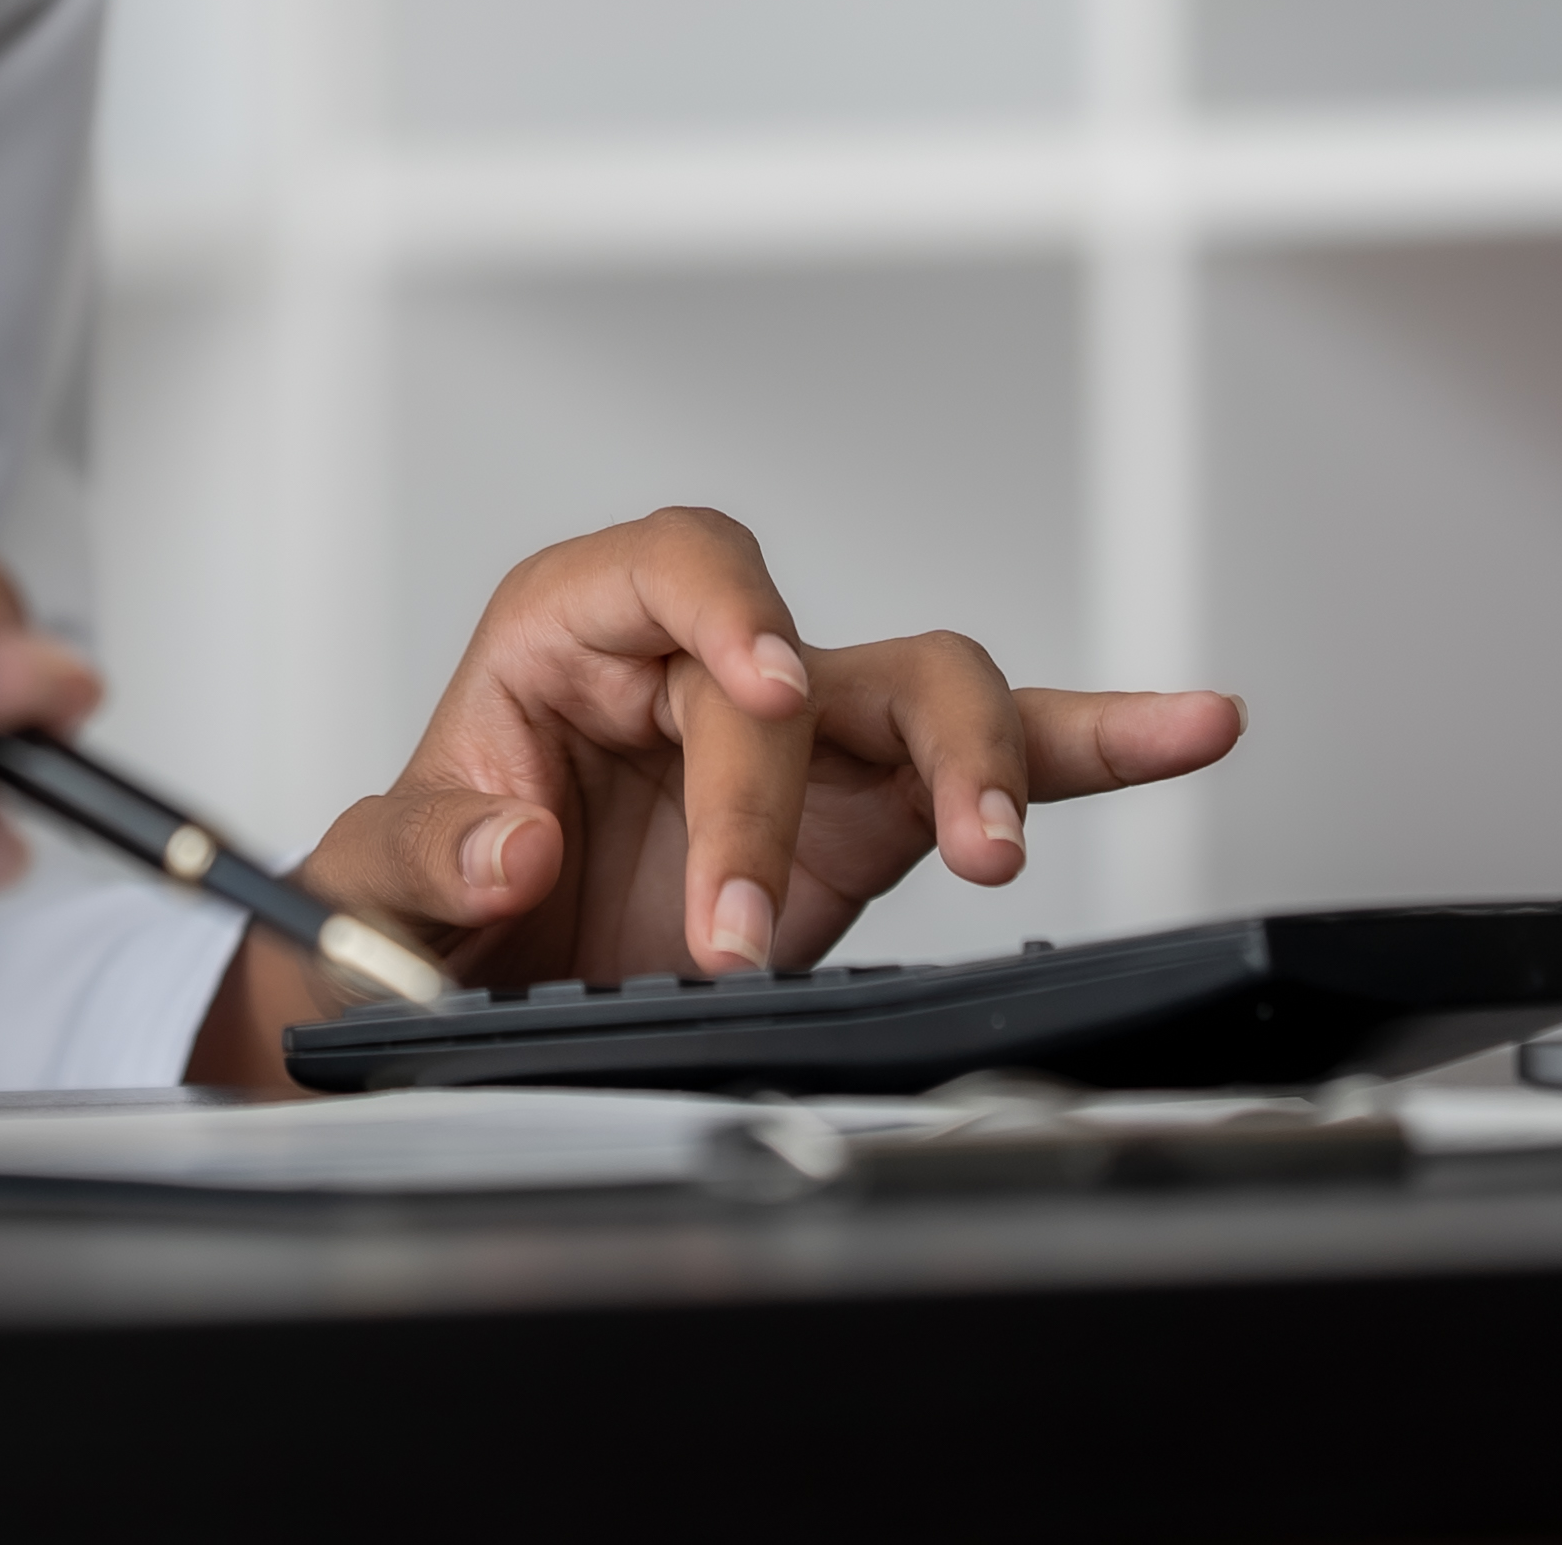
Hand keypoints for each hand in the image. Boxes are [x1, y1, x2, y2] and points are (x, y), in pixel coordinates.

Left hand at [190, 506, 1242, 1093]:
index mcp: (574, 637)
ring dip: (977, 759)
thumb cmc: (409, 915)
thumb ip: (421, 857)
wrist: (456, 1000)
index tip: (751, 686)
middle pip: (802, 660)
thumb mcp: (365, 892)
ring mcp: (803, 739)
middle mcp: (704, 665)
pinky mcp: (871, 820)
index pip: (672, 562)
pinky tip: (1197, 725)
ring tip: (986, 854)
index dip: (722, 607)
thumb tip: (510, 840)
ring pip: (928, 688)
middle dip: (777, 795)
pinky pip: (1000, 767)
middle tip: (733, 937)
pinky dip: (1100, 746)